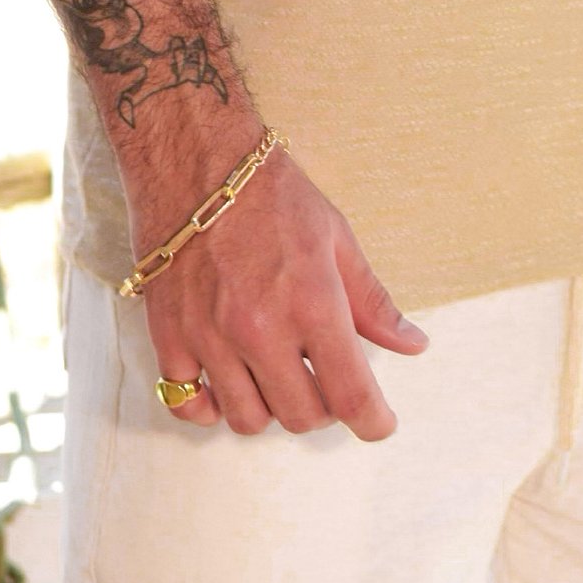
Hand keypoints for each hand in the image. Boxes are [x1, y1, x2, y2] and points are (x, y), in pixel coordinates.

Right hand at [129, 136, 429, 440]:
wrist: (196, 158)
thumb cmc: (273, 194)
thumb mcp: (336, 237)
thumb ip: (372, 301)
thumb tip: (413, 345)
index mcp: (311, 302)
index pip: (350, 394)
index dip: (373, 421)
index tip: (379, 424)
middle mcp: (260, 329)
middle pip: (301, 416)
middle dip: (323, 408)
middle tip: (323, 378)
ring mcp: (209, 337)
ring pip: (247, 419)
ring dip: (270, 407)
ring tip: (276, 372)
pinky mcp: (168, 336)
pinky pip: (188, 404)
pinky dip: (210, 406)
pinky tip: (227, 380)